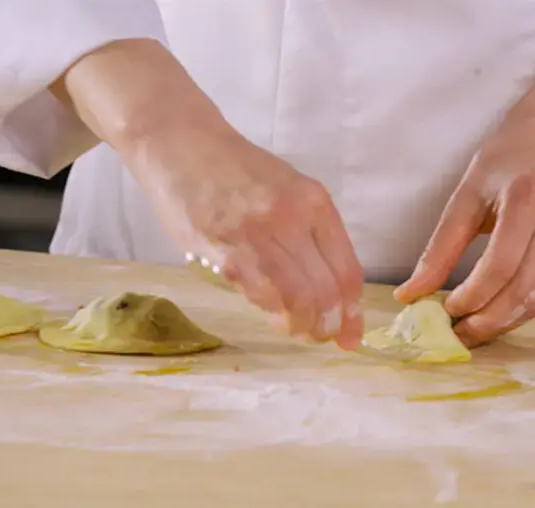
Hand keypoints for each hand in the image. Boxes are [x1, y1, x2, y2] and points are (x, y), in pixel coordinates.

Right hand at [141, 128, 363, 349]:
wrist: (181, 145)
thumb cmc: (238, 169)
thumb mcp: (290, 188)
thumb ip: (312, 232)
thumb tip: (332, 289)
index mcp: (315, 202)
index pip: (348, 270)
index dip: (353, 312)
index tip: (352, 334)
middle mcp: (292, 218)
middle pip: (325, 291)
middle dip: (330, 325)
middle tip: (324, 336)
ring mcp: (257, 235)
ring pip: (295, 299)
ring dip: (301, 325)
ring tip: (300, 330)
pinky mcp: (224, 251)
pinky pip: (259, 294)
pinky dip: (272, 312)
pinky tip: (273, 314)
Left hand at [395, 147, 534, 346]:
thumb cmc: (507, 159)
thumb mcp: (466, 194)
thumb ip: (440, 248)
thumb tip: (410, 295)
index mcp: (529, 200)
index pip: (501, 266)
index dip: (472, 296)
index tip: (447, 310)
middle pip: (526, 292)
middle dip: (489, 321)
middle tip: (459, 332)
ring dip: (506, 321)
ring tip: (474, 326)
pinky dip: (523, 304)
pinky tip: (500, 302)